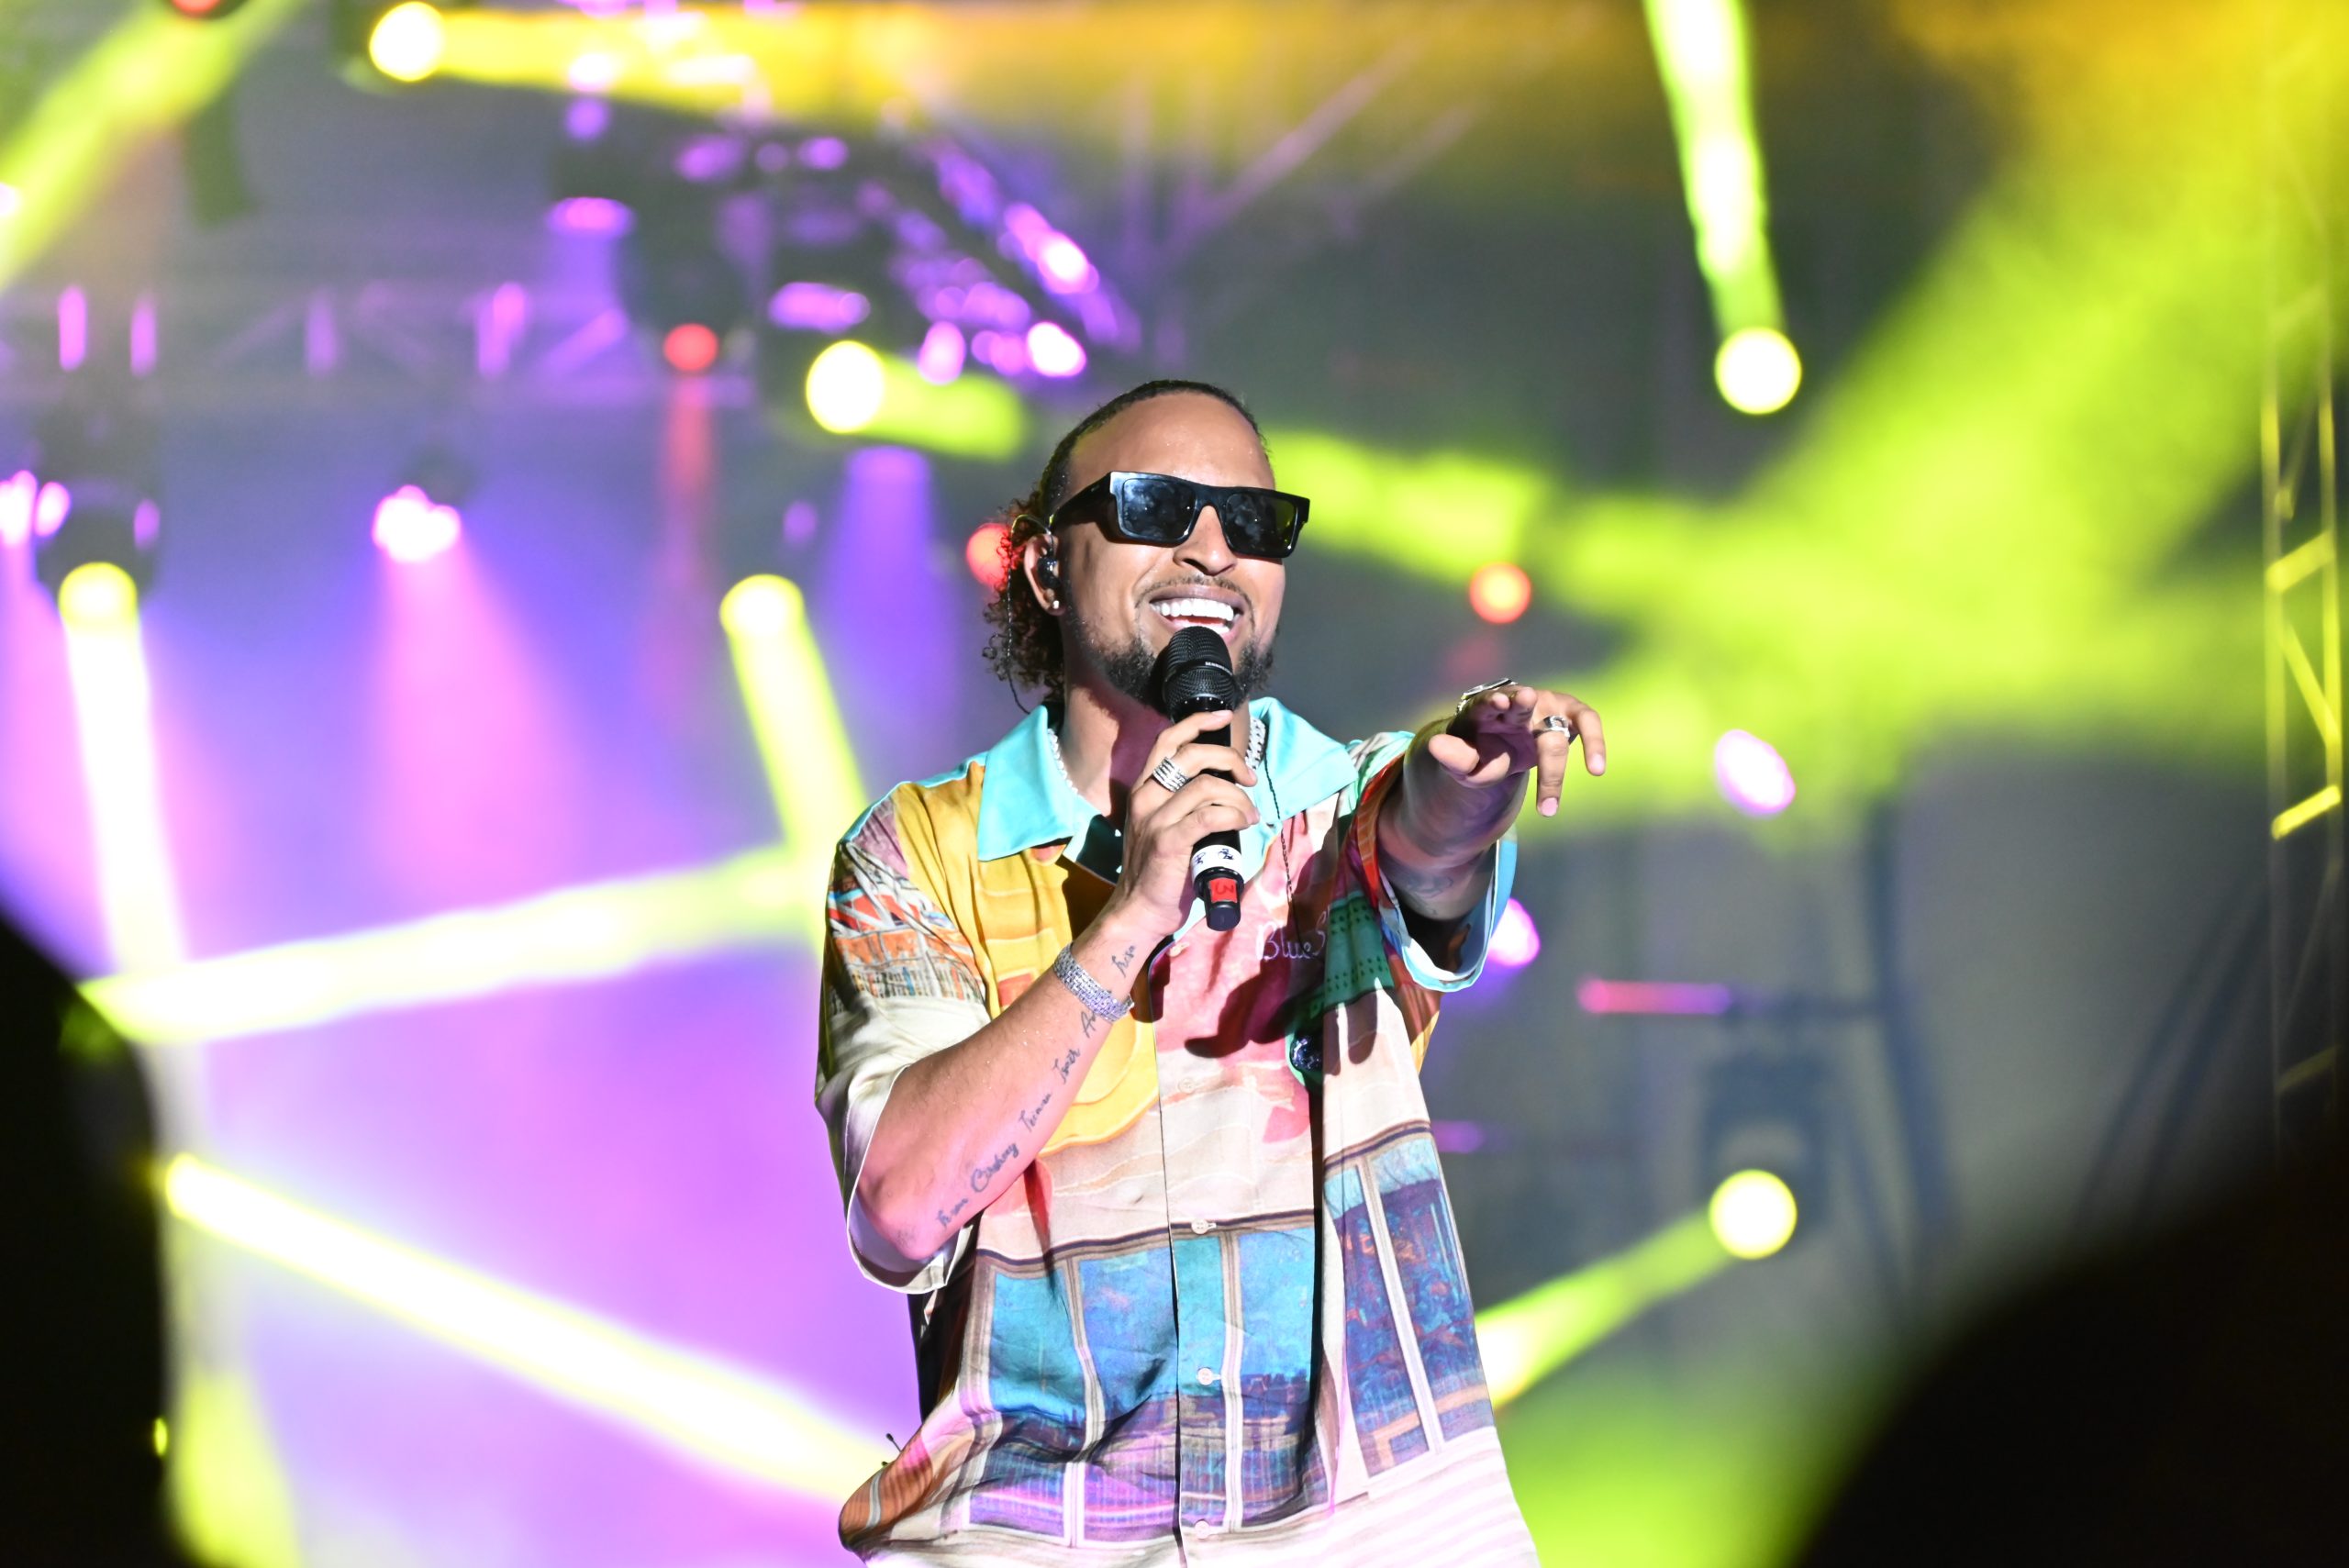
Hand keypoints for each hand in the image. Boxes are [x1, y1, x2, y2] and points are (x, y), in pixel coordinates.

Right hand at [1102, 710, 1260, 936]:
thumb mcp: (1162, 825)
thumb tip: (1225, 784)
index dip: (1197, 722)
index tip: (1222, 716)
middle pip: (1191, 755)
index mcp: (1143, 789)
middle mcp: (1145, 798)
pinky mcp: (1168, 842)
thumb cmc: (1159, 869)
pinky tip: (1245, 824)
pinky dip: (1234, 815)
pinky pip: (1209, 816)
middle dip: (1229, 759)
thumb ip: (1182, 802)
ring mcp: (1155, 819)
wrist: (1138, 910)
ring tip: (1249, 814)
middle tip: (1248, 779)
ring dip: (1238, 798)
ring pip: (1206, 786)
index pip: (1168, 740)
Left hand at [1428, 684, 1606, 818]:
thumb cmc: (1480, 755)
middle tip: (1524, 697)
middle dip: (1522, 700)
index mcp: (1485, 710)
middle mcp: (1517, 702)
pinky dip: (1595, 742)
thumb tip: (1434, 745)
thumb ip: (1453, 758)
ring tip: (1591, 767)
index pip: (1484, 702)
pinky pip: (1586, 723)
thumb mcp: (1464, 764)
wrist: (1499, 749)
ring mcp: (1545, 706)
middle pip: (1521, 702)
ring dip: (1574, 733)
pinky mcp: (1567, 715)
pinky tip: (1597, 768)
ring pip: (1560, 719)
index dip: (1490, 701)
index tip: (1495, 701)